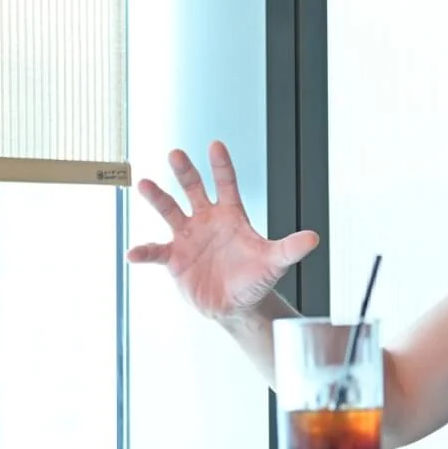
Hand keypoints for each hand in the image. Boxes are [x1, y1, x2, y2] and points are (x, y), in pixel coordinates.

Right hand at [126, 141, 318, 318]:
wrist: (237, 304)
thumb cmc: (256, 277)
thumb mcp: (274, 262)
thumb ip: (290, 248)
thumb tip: (314, 238)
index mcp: (231, 215)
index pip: (227, 184)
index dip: (221, 165)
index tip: (215, 144)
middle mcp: (207, 220)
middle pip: (194, 190)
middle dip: (186, 172)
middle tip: (176, 153)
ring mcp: (188, 237)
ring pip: (170, 211)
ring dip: (158, 198)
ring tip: (144, 183)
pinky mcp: (174, 259)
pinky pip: (156, 252)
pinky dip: (144, 252)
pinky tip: (134, 253)